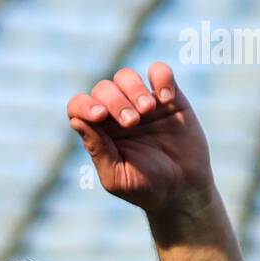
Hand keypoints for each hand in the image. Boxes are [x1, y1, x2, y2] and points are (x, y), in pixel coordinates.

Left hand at [67, 62, 213, 217]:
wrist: (184, 189)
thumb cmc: (146, 188)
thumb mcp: (116, 177)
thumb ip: (97, 149)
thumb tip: (75, 120)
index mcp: (100, 133)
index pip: (78, 107)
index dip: (84, 105)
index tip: (100, 116)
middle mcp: (116, 114)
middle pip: (102, 88)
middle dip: (115, 101)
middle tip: (132, 123)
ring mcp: (142, 103)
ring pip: (126, 76)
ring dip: (134, 89)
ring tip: (148, 111)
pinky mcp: (168, 97)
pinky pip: (159, 71)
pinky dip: (161, 77)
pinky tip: (166, 98)